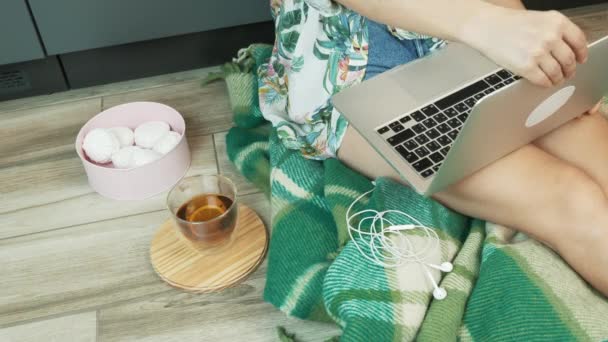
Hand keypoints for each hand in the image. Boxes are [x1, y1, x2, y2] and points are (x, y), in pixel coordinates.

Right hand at [463, 7, 587, 86]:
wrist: (486, 27)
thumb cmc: (509, 24)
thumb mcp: (539, 19)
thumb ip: (556, 31)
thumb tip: (569, 50)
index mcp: (556, 22)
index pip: (579, 41)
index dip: (581, 54)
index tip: (580, 60)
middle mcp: (550, 36)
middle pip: (569, 60)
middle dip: (569, 69)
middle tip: (567, 73)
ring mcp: (538, 52)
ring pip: (557, 72)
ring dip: (558, 79)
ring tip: (554, 79)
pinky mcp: (526, 67)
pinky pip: (543, 80)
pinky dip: (545, 83)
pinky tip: (543, 82)